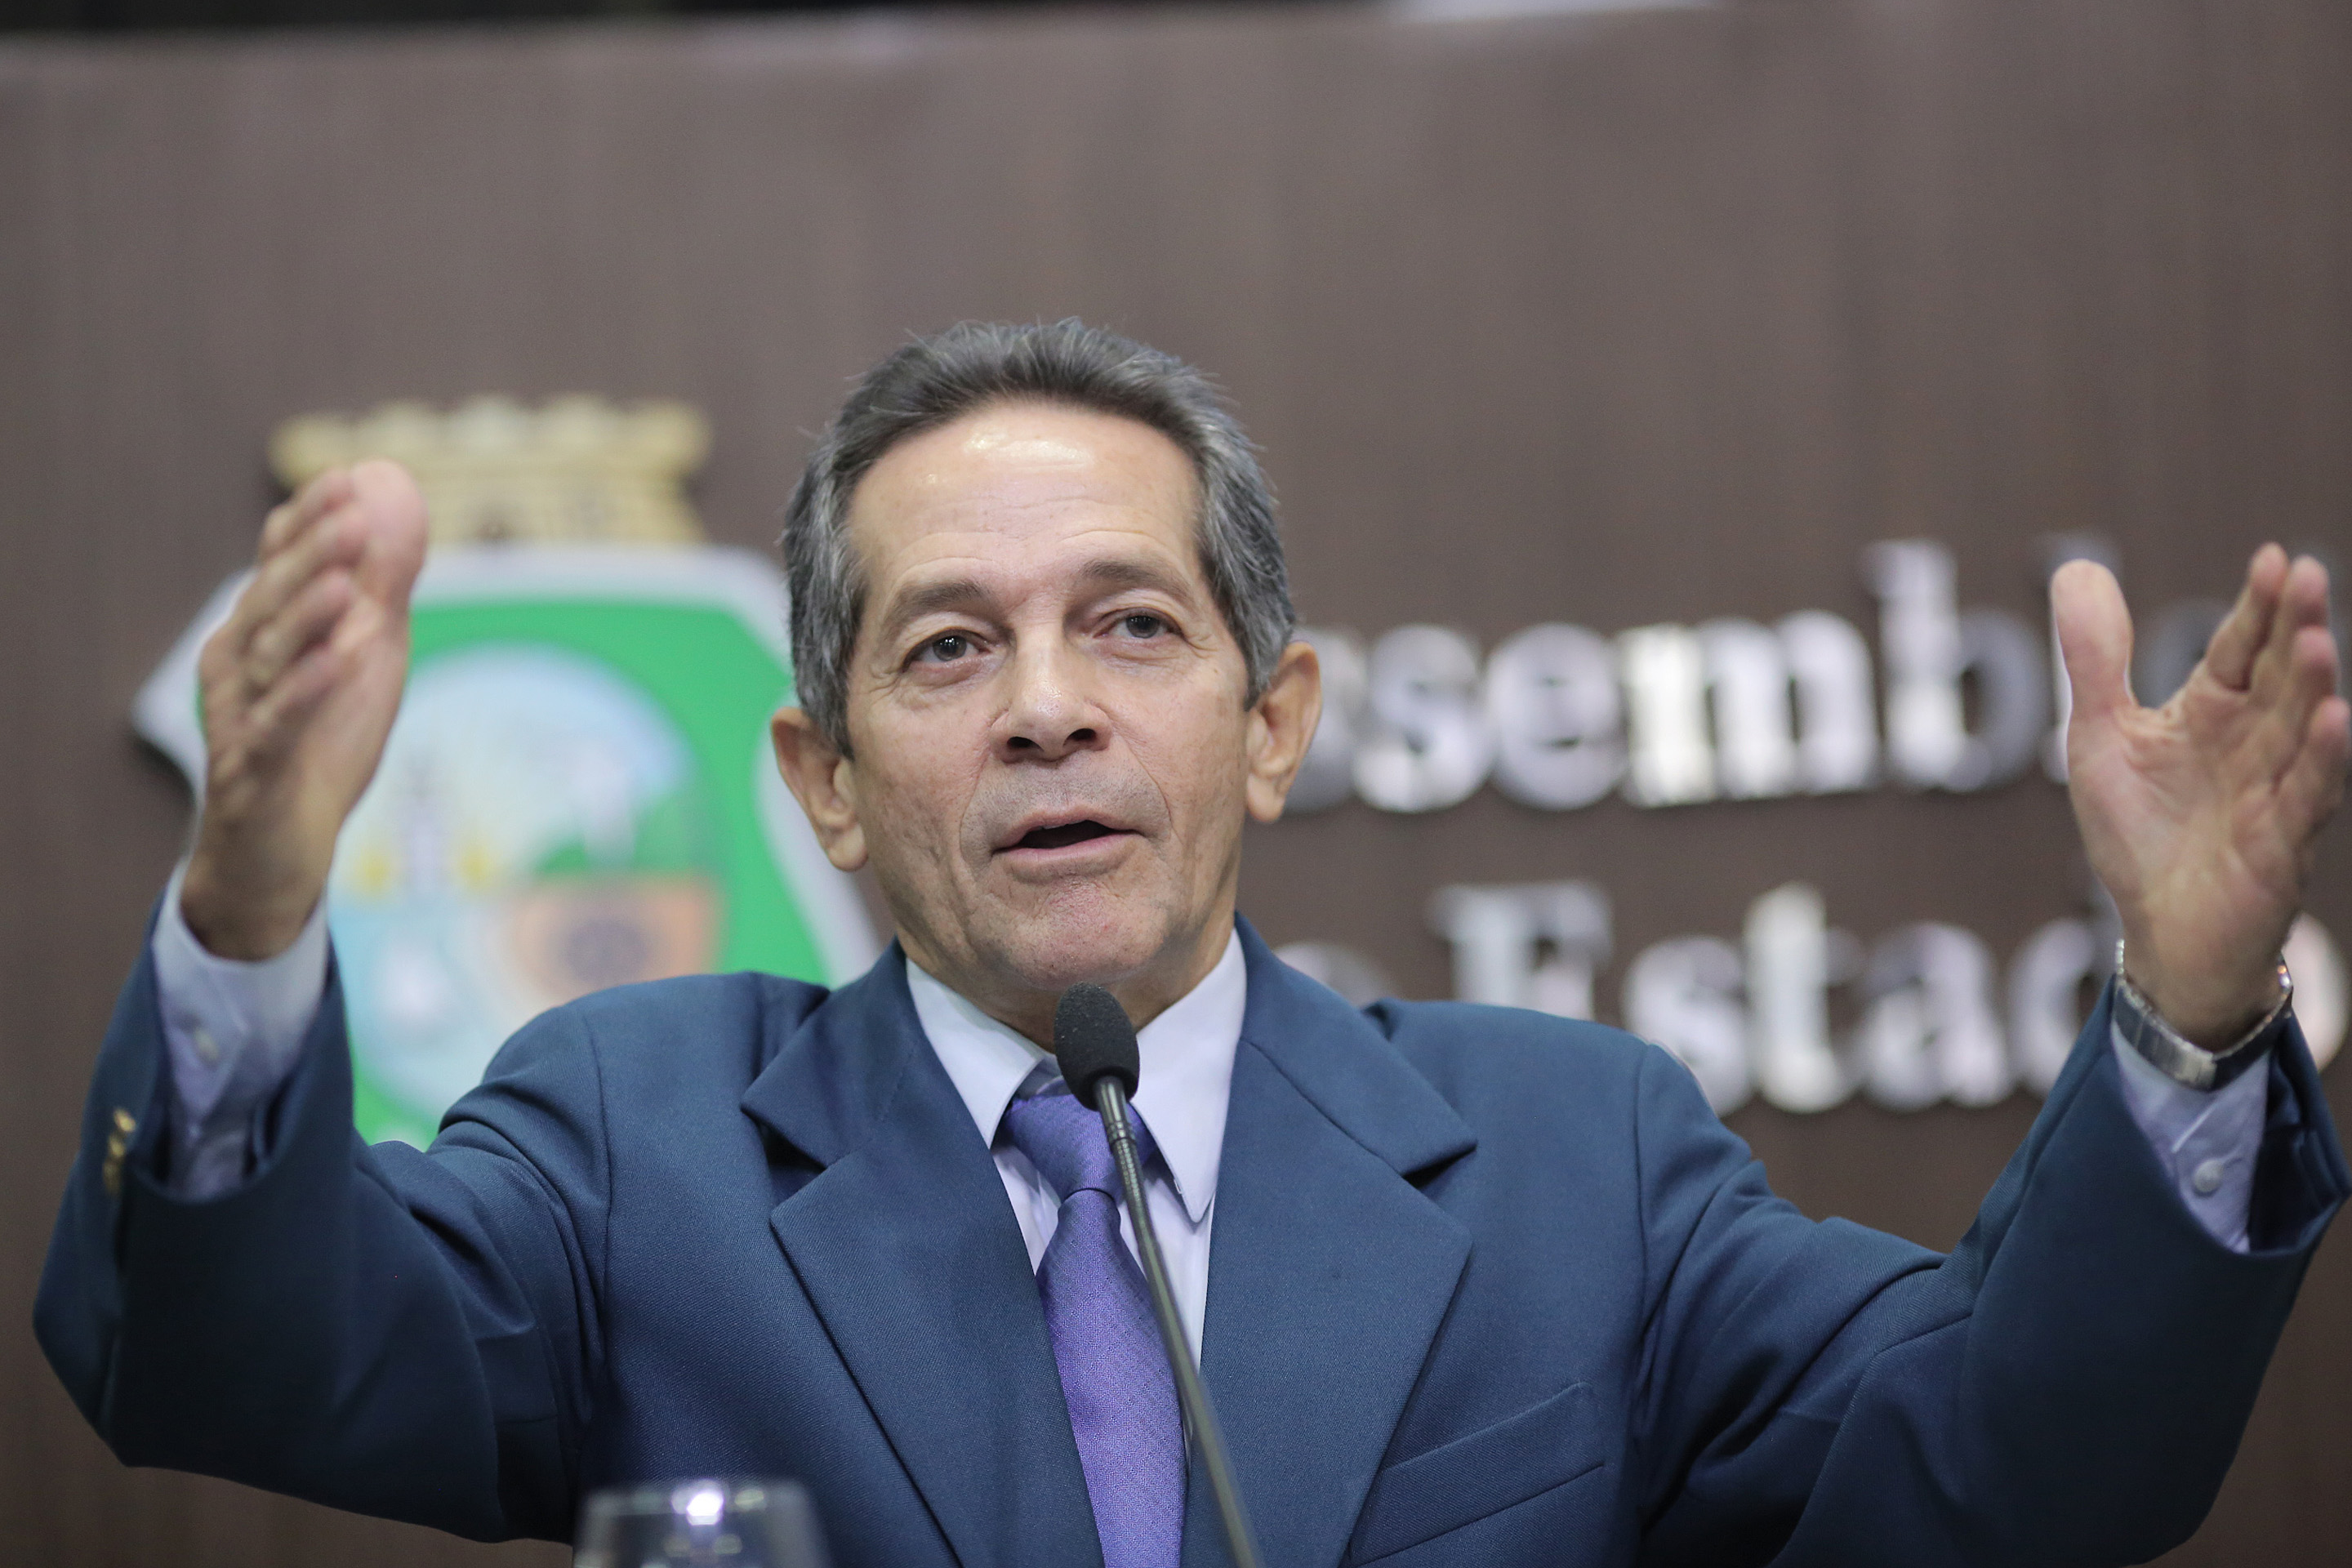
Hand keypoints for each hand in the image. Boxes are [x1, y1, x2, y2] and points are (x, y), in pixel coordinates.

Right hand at [180, 461, 427, 959]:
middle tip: (350, 514)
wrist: (277, 852)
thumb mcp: (365, 653)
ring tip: (346, 581)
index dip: (310, 524)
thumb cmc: (319, 742)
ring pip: (270, 658)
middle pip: (273, 601)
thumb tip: (397, 491)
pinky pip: (278, 726)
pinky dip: (306, 693)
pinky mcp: (255, 771)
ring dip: (306, 616)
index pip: (281, 566)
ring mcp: (242, 716)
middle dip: (311, 557)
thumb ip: (381, 580)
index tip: (346, 480)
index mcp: (263, 631)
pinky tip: (337, 663)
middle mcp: (241, 664)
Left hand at [2055, 546, 2348, 1046]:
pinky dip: (2321, 761)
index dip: (2255, 606)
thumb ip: (2094, 659)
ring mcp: (2274, 789)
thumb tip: (2078, 567)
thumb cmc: (2138, 831)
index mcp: (2212, 710)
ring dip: (2312, 687)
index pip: (2239, 647)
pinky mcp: (2280, 844)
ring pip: (2300, 729)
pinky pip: (2305, 797)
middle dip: (2294, 627)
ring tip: (2318, 640)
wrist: (2160, 930)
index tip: (2271, 558)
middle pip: (2278, 675)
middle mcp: (2254, 741)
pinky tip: (2336, 720)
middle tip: (2306, 574)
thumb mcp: (2101, 735)